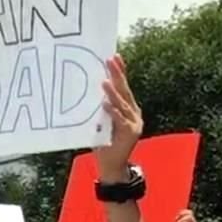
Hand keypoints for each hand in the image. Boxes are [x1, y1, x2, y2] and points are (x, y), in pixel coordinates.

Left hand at [94, 54, 142, 181]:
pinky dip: (112, 112)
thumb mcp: (101, 121)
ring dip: (113, 92)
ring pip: (122, 104)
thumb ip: (99, 108)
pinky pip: (119, 120)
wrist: (112, 164)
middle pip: (125, 90)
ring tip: (104, 81)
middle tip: (110, 60)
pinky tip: (105, 104)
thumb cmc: (103, 141)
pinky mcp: (130, 133)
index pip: (123, 86)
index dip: (120, 72)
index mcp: (127, 108)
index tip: (114, 57)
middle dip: (118, 74)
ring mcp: (134, 123)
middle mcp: (134, 113)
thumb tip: (87, 92)